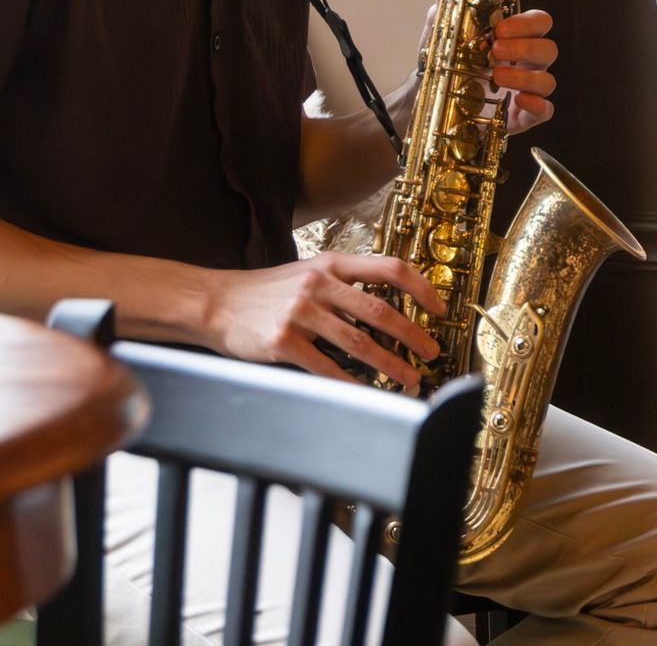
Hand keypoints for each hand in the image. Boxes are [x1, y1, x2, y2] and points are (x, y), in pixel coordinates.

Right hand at [203, 252, 446, 386]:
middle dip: (414, 336)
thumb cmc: (268, 291)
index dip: (421, 288)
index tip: (439, 309)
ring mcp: (301, 312)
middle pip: (381, 312)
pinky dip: (351, 383)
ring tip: (408, 379)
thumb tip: (388, 309)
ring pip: (359, 343)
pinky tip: (366, 392)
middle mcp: (320, 284)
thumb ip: (345, 285)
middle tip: (431, 353)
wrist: (217, 303)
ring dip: (390, 365)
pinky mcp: (284, 342)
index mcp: (332, 264)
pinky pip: (326, 367)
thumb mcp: (309, 273)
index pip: (391, 268)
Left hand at [419, 0, 557, 135]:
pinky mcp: (523, 116)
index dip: (527, 23)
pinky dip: (537, 106)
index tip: (500, 27)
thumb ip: (447, 4)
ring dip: (525, 77)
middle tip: (495, 50)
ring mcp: (527, 90)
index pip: (539, 22)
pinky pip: (546, 110)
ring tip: (496, 77)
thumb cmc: (447, 65)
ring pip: (548, 80)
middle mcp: (526, 63)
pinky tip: (517, 101)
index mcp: (514, 40)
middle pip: (549, 49)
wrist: (432, 103)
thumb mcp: (443, 33)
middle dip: (525, 48)